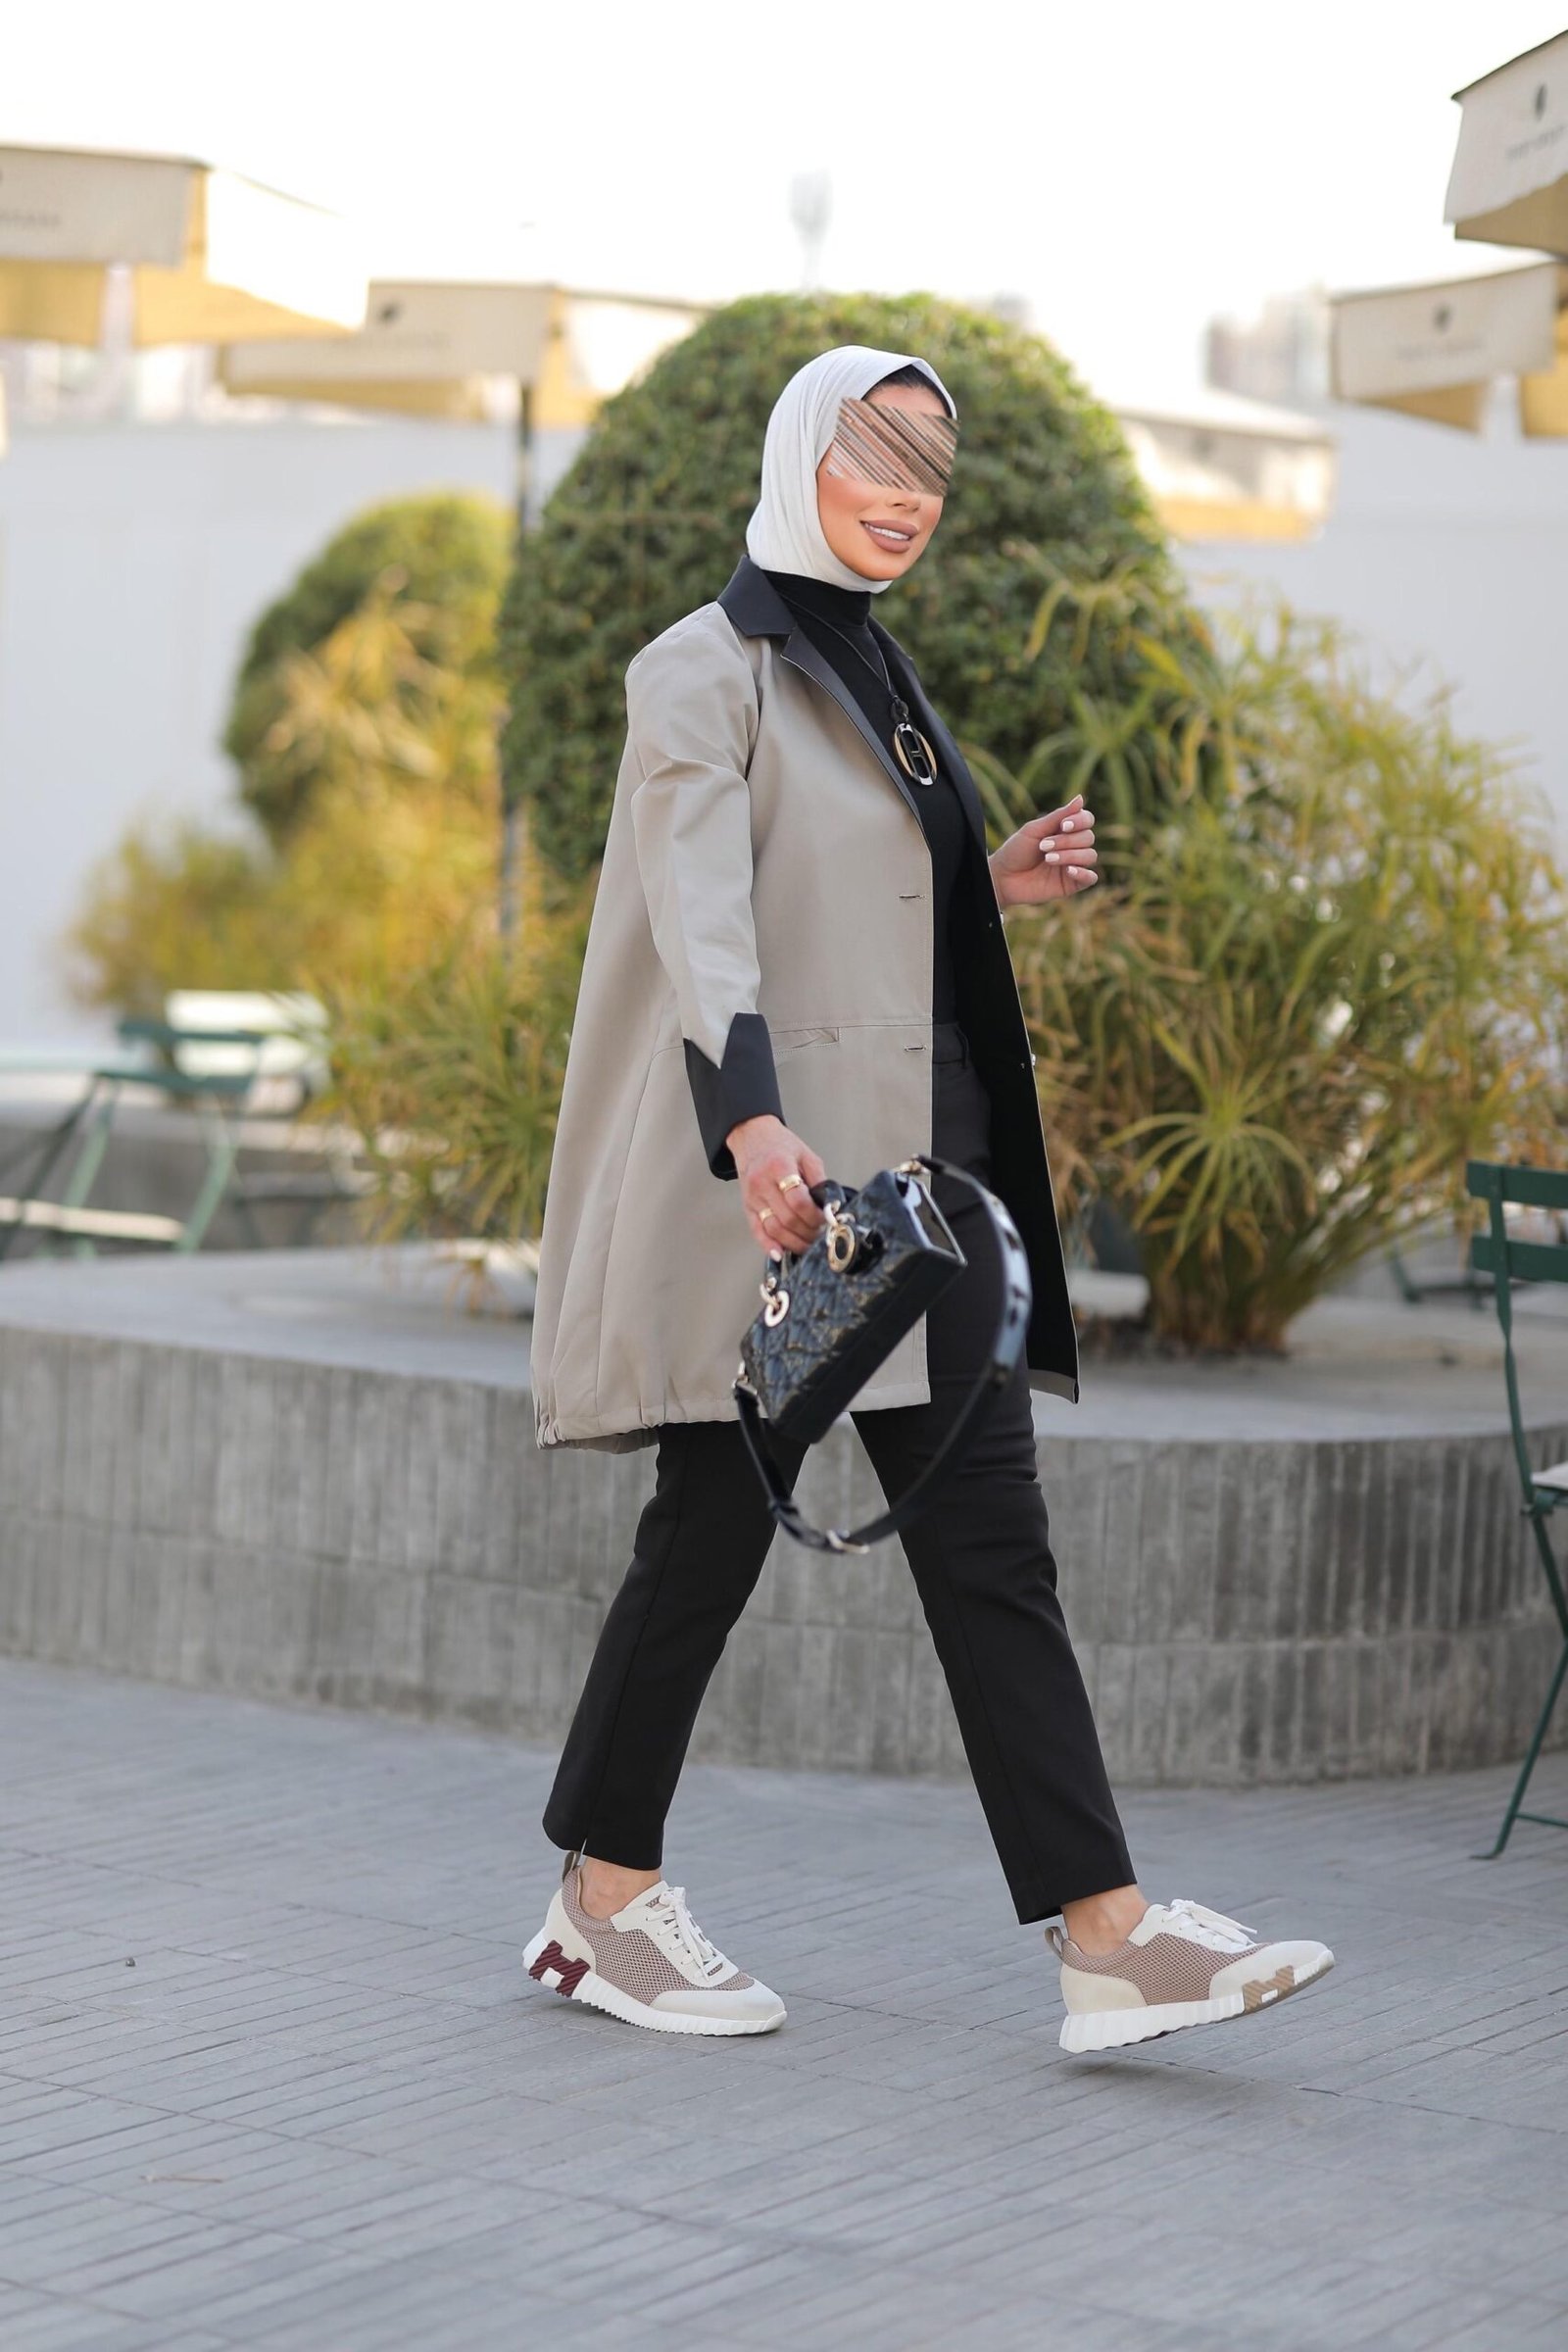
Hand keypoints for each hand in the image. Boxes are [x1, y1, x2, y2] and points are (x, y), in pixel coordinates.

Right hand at [727, 1115, 825, 1256]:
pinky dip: (768, 1246)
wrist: (751, 1137)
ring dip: (794, 1242)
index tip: (826, 1219)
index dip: (815, 1215)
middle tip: (821, 1235)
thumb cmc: (780, 1145)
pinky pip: (757, 1231)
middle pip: (787, 1219)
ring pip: (773, 1229)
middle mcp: (761, 1183)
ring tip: (809, 1245)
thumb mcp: (806, 1155)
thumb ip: (819, 1180)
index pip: (798, 1200)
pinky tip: (780, 1254)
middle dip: (808, 1232)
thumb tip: (831, 1207)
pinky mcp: (747, 1207)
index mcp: (779, 1166)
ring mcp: (752, 1197)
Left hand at [989, 795, 1098, 908]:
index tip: (1063, 826)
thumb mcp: (1035, 830)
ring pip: (1090, 856)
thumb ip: (1059, 815)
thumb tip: (1081, 798)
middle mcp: (1072, 846)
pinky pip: (1091, 878)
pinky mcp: (1072, 884)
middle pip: (1088, 837)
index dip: (1080, 821)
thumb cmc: (1016, 851)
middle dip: (1067, 840)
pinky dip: (1084, 873)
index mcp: (1064, 831)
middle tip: (1043, 846)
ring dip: (1071, 855)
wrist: (1002, 878)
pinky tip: (1068, 870)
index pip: (1087, 820)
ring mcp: (1073, 865)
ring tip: (1048, 859)